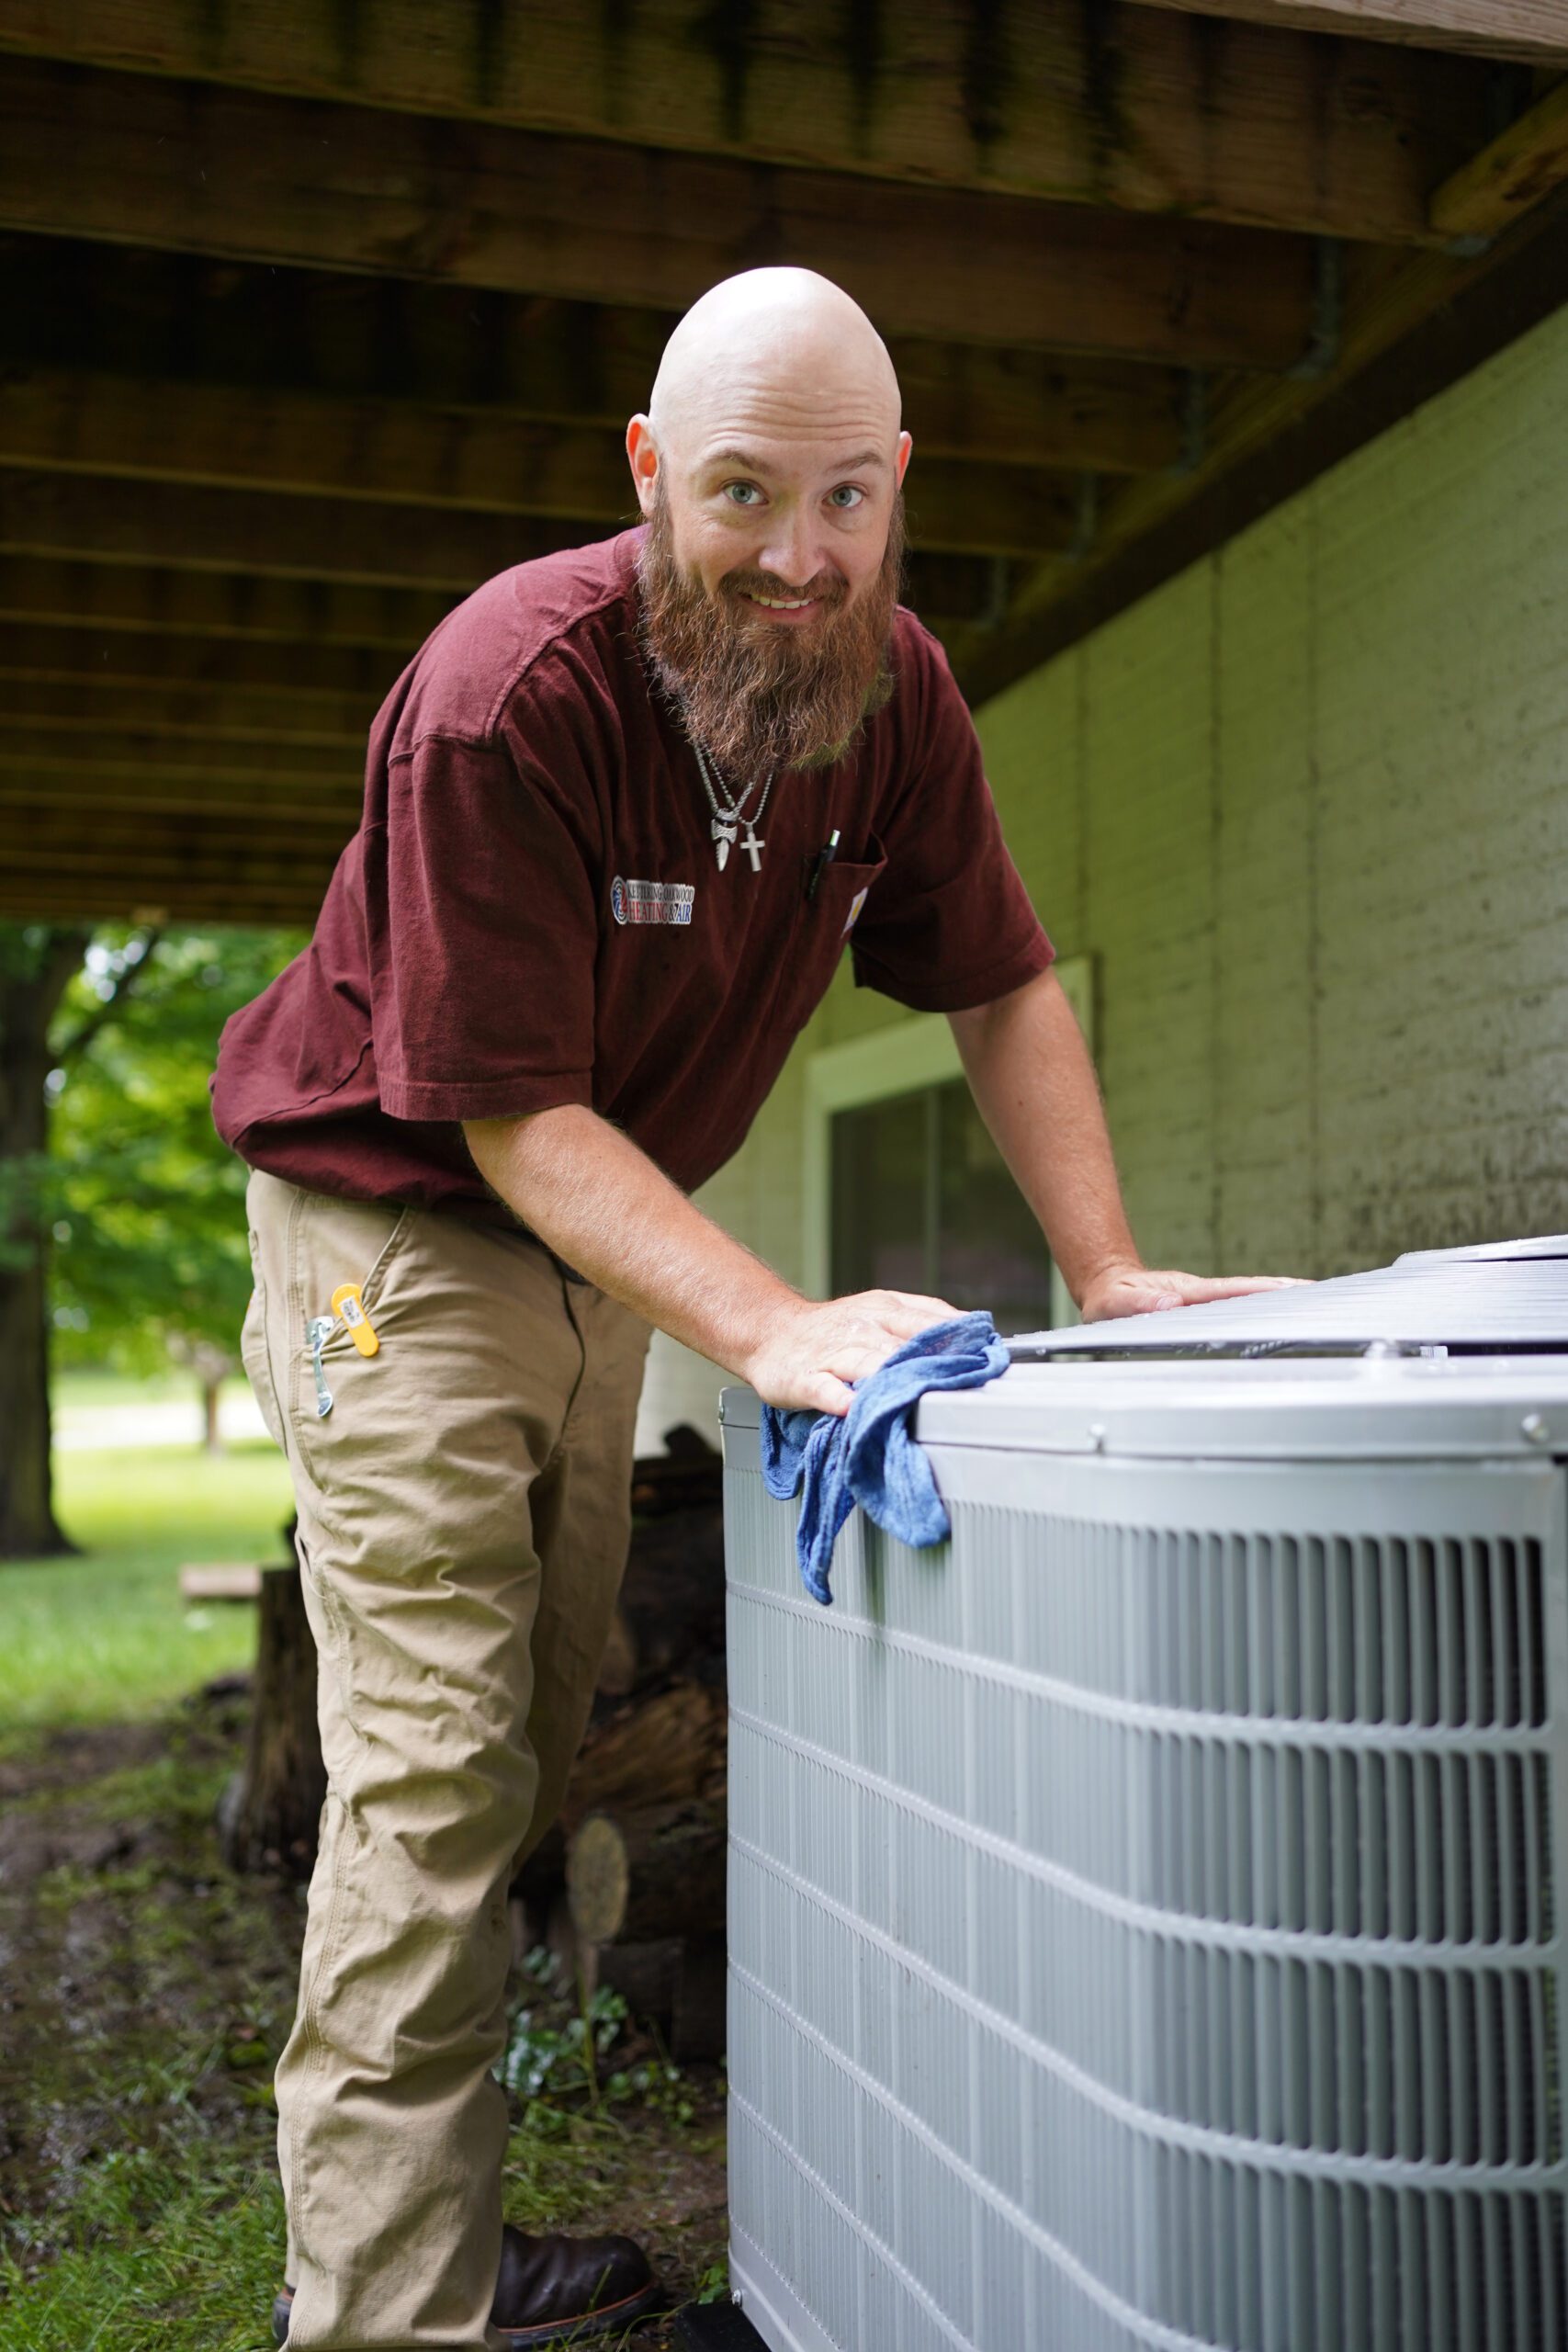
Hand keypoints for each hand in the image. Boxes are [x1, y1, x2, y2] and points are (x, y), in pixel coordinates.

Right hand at [740, 1288, 957, 1418]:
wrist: (771, 1333)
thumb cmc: (834, 1330)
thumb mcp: (882, 1311)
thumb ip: (924, 1320)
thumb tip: (976, 1332)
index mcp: (884, 1310)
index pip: (929, 1320)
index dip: (960, 1337)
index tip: (990, 1354)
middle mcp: (862, 1328)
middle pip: (903, 1343)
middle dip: (934, 1361)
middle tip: (966, 1379)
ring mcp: (832, 1354)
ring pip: (866, 1363)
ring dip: (891, 1376)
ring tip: (915, 1393)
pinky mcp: (805, 1379)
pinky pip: (824, 1389)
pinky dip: (839, 1398)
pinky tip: (852, 1407)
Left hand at [1079, 1262, 1309, 1323]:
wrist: (1107, 1285)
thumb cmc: (1109, 1300)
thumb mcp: (1113, 1304)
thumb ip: (1136, 1304)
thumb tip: (1169, 1302)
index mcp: (1187, 1293)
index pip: (1231, 1291)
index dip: (1261, 1291)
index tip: (1291, 1290)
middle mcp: (1201, 1294)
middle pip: (1250, 1292)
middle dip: (1284, 1292)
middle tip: (1321, 1295)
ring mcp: (1204, 1300)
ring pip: (1246, 1299)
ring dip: (1279, 1299)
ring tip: (1315, 1304)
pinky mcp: (1203, 1308)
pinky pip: (1237, 1307)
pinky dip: (1262, 1308)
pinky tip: (1282, 1316)